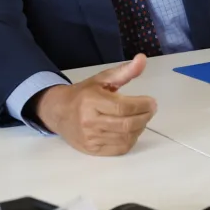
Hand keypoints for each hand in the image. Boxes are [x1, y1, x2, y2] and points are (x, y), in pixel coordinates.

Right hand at [34, 55, 156, 156]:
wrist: (58, 112)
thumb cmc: (83, 94)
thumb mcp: (101, 79)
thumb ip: (124, 71)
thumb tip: (142, 59)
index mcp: (91, 101)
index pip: (123, 107)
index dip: (142, 105)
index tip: (152, 102)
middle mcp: (89, 121)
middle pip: (127, 124)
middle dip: (145, 117)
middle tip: (150, 110)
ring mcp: (90, 138)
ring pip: (126, 138)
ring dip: (140, 128)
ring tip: (140, 118)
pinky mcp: (93, 150)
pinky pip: (120, 148)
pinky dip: (131, 139)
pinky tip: (131, 130)